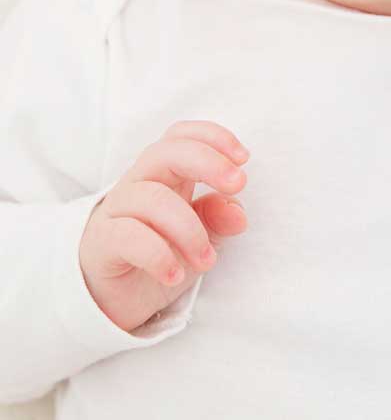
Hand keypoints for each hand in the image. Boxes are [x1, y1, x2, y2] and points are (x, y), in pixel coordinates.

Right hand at [78, 120, 249, 332]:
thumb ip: (218, 219)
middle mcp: (139, 183)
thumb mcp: (200, 237)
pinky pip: (128, 236)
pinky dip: (158, 255)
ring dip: (190, 230)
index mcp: (165, 175)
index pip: (180, 136)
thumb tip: (237, 211)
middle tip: (238, 184)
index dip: (212, 136)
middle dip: (207, 162)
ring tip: (207, 261)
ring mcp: (117, 210)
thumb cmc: (161, 254)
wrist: (113, 301)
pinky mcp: (101, 242)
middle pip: (165, 152)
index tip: (243, 159)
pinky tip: (175, 275)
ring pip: (152, 198)